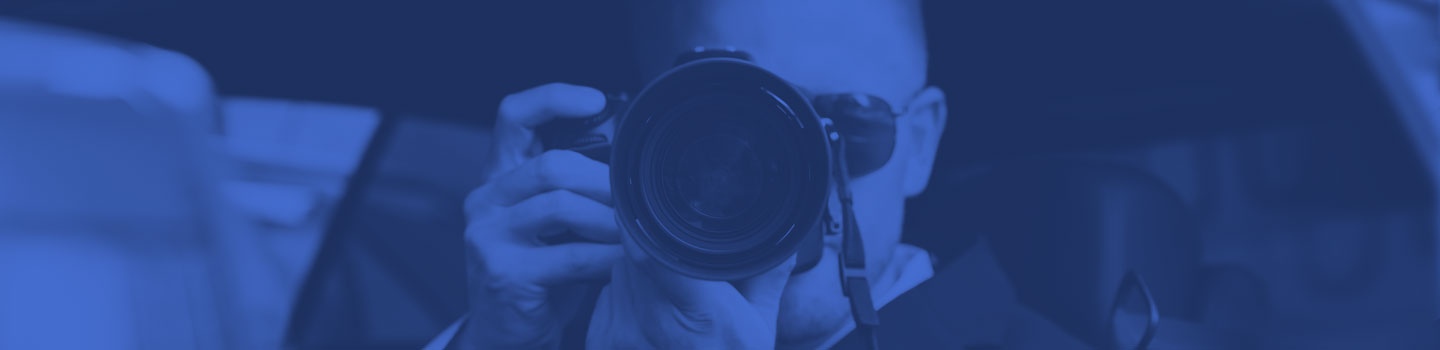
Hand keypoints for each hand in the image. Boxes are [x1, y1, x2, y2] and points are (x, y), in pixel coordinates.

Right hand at [459, 83, 620, 348]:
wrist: (507, 333)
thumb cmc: (541, 274)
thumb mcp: (555, 222)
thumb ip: (575, 186)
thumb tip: (628, 152)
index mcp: (500, 176)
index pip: (515, 115)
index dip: (554, 98)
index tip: (597, 101)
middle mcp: (485, 199)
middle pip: (553, 164)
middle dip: (605, 181)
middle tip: (635, 201)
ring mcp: (487, 235)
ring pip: (562, 205)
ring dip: (609, 221)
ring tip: (633, 234)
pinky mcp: (502, 272)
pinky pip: (570, 255)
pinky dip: (605, 258)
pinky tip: (622, 263)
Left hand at [586, 230, 796, 348]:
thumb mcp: (761, 326)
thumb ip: (767, 276)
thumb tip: (782, 239)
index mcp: (701, 314)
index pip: (656, 252)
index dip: (650, 226)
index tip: (652, 208)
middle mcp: (654, 324)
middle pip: (639, 254)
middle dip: (659, 251)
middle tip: (685, 276)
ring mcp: (623, 334)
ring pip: (620, 270)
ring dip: (640, 272)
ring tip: (670, 300)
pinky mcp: (601, 341)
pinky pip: (608, 294)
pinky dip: (625, 296)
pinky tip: (651, 317)